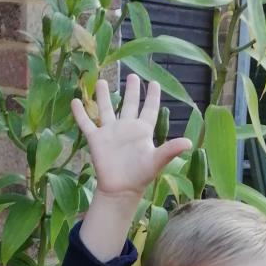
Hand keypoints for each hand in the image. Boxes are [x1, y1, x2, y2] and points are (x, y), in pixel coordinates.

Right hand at [71, 74, 191, 200]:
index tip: (154, 83)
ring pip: (106, 109)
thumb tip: (189, 143)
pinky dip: (80, 113)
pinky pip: (86, 123)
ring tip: (102, 81)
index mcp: (142, 131)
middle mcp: (126, 128)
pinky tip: (75, 101)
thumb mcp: (156, 161)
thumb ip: (171, 150)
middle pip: (129, 105)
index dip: (152, 96)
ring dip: (103, 96)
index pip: (149, 109)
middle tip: (132, 76)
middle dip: (131, 91)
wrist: (120, 189)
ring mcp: (110, 133)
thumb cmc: (140, 176)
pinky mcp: (96, 139)